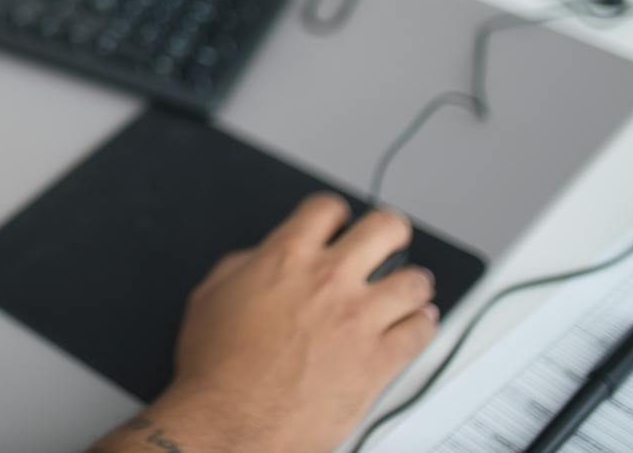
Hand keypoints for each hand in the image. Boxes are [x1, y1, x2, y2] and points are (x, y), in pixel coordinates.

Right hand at [107, 194, 438, 452]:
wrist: (233, 422)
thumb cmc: (217, 369)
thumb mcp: (210, 297)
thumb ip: (244, 267)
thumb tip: (261, 259)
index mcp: (285, 258)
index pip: (327, 209)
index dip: (336, 213)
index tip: (340, 222)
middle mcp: (329, 280)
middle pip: (385, 228)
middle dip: (390, 231)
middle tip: (389, 241)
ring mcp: (359, 319)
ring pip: (414, 281)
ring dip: (412, 283)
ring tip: (408, 290)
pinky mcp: (379, 360)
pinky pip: (420, 331)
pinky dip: (423, 325)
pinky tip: (416, 326)